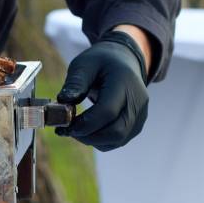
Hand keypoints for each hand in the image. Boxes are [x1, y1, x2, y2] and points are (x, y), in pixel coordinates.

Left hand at [56, 30, 149, 151]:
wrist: (123, 61)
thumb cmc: (101, 62)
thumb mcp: (84, 64)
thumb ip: (75, 83)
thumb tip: (63, 102)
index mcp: (124, 83)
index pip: (107, 111)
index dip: (84, 124)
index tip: (64, 125)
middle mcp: (137, 101)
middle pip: (115, 131)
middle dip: (87, 136)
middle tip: (67, 130)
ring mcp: (140, 115)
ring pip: (117, 140)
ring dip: (92, 140)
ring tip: (75, 129)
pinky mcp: (136, 125)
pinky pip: (118, 141)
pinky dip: (99, 141)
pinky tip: (86, 130)